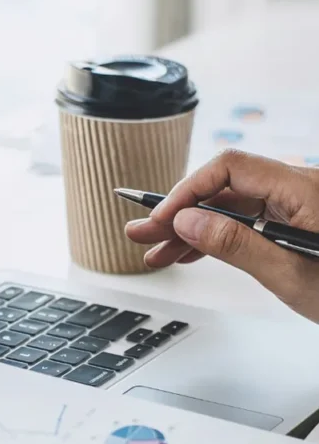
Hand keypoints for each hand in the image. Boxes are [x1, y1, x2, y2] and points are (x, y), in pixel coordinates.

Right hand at [124, 149, 318, 322]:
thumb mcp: (289, 275)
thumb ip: (235, 245)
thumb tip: (188, 221)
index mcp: (303, 189)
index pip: (229, 169)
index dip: (187, 191)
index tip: (161, 219)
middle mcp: (299, 188)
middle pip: (224, 187)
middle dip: (179, 212)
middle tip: (142, 234)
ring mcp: (296, 205)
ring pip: (230, 206)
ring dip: (191, 228)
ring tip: (156, 253)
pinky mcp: (294, 222)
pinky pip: (246, 220)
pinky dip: (215, 235)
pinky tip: (188, 252)